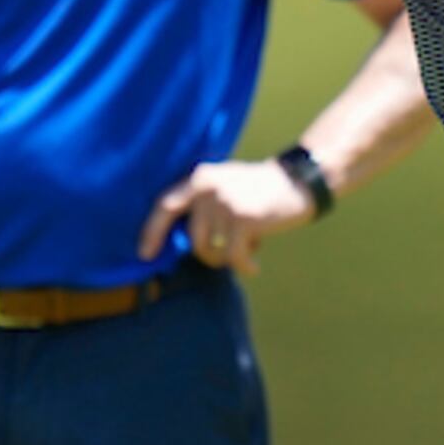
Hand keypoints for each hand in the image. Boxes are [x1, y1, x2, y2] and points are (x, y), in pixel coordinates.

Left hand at [140, 158, 318, 275]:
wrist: (298, 182)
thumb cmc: (261, 189)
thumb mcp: (226, 183)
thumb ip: (203, 204)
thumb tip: (183, 243)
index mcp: (200, 177)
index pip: (165, 205)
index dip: (152, 231)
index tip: (144, 254)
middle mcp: (208, 188)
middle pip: (193, 238)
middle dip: (208, 255)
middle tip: (227, 256)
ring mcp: (225, 203)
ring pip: (214, 251)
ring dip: (230, 258)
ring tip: (249, 247)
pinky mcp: (243, 219)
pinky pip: (234, 257)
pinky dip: (245, 266)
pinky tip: (254, 266)